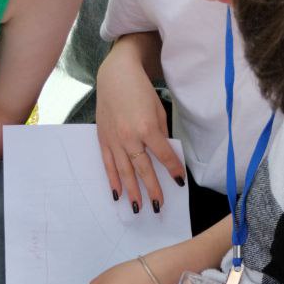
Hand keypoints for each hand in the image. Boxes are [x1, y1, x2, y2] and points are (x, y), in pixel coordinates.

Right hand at [96, 42, 184, 212]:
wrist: (115, 75)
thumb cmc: (140, 91)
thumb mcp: (158, 109)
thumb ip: (161, 134)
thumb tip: (164, 154)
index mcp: (146, 128)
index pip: (163, 155)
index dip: (173, 169)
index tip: (180, 182)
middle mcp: (129, 137)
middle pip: (143, 169)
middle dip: (152, 189)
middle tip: (159, 206)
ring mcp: (114, 140)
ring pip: (124, 172)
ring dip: (132, 192)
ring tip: (138, 208)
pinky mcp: (103, 140)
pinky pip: (109, 165)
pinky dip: (113, 180)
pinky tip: (118, 194)